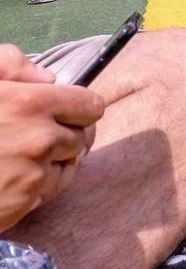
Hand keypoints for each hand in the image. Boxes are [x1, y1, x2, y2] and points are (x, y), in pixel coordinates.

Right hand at [0, 46, 104, 231]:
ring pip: (69, 165)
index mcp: (31, 104)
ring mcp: (33, 175)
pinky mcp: (23, 204)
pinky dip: (37, 185)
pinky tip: (11, 176)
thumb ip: (11, 64)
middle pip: (81, 136)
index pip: (91, 106)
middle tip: (34, 134)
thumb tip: (47, 79)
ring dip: (53, 161)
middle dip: (64, 134)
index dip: (78, 107)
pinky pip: (49, 191)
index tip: (64, 110)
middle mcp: (40, 140)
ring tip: (18, 155)